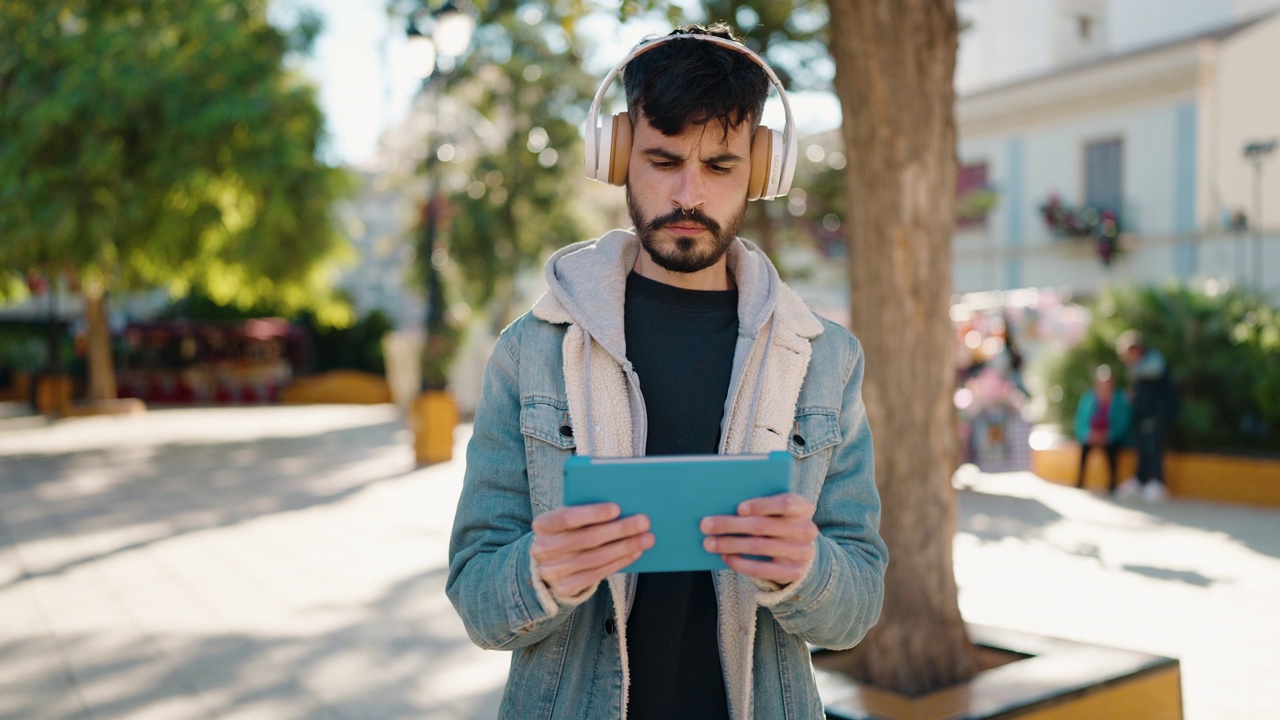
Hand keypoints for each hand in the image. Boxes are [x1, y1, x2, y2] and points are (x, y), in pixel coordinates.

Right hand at [531, 503, 653, 598]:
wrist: (545, 566)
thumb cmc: (564, 534)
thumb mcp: (566, 521)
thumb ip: (585, 513)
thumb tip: (621, 508)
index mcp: (542, 525)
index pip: (567, 517)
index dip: (593, 513)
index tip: (617, 508)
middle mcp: (544, 549)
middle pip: (587, 538)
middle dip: (619, 530)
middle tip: (643, 522)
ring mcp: (554, 571)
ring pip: (596, 558)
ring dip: (625, 547)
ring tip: (646, 539)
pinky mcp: (565, 587)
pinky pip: (597, 574)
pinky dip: (619, 562)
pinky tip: (635, 553)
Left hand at [700, 493, 817, 585]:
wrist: (800, 551)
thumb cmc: (779, 522)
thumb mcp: (776, 510)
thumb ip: (759, 505)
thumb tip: (721, 505)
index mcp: (803, 507)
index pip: (786, 503)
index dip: (762, 505)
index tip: (738, 508)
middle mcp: (806, 529)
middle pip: (763, 526)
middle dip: (730, 525)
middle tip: (706, 525)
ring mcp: (802, 552)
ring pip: (759, 547)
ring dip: (730, 544)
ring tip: (709, 543)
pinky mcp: (794, 572)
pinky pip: (762, 569)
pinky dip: (740, 563)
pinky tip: (725, 557)